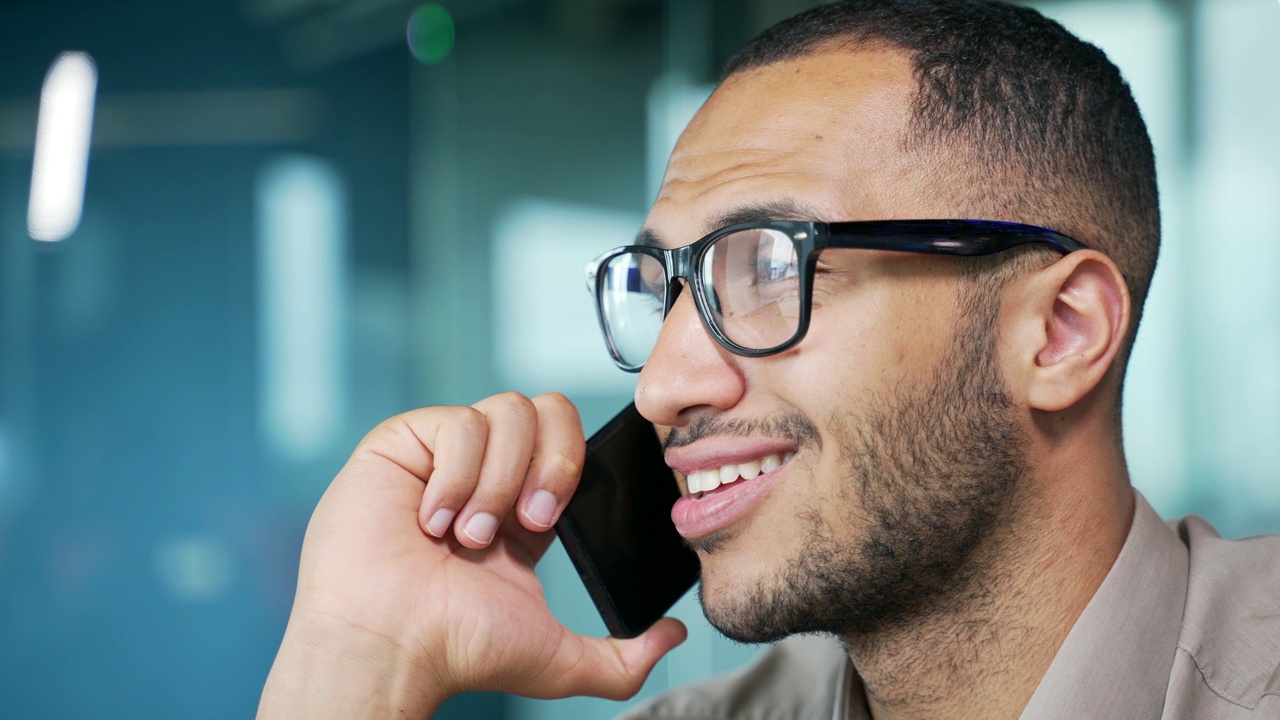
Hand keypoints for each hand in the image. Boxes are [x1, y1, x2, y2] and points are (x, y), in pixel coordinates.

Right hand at [257, 392, 686, 718]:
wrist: (390, 645)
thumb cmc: (458, 650)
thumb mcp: (558, 658)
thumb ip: (624, 656)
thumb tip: (674, 635)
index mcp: (522, 506)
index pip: (569, 443)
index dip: (571, 468)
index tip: (552, 521)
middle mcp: (486, 472)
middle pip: (547, 410)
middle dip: (550, 464)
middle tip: (527, 520)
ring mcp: (443, 453)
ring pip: (506, 411)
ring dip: (497, 481)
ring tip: (468, 535)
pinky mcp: (403, 442)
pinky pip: (457, 422)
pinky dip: (455, 475)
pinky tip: (431, 520)